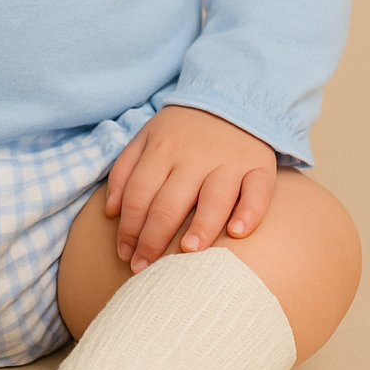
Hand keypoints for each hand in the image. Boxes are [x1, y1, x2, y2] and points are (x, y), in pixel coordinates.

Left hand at [104, 105, 275, 270]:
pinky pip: (257, 191)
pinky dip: (250, 212)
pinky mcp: (259, 166)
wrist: (231, 98)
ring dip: (201, 227)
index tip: (124, 255)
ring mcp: (228, 161)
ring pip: (214, 198)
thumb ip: (124, 170)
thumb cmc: (182, 129)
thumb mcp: (146, 137)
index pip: (138, 194)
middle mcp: (194, 157)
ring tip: (188, 252)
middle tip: (145, 270)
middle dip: (154, 239)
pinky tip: (238, 232)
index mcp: (162, 150)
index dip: (128, 227)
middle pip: (169, 203)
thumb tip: (110, 211)